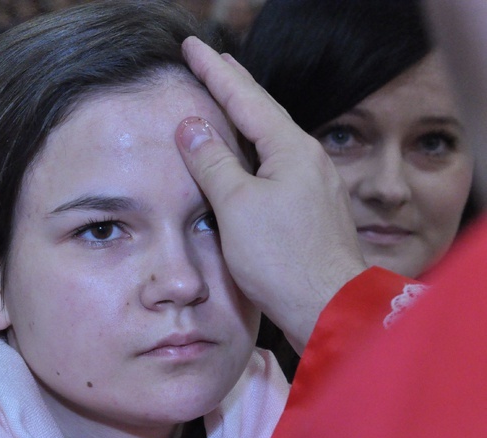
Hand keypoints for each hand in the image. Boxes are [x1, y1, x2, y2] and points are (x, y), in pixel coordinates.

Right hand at [176, 37, 367, 351]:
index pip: (245, 98)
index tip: (191, 46)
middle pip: (262, 111)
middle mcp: (306, 158)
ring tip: (223, 99)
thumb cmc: (283, 259)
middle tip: (209, 61)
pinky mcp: (309, 206)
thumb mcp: (237, 206)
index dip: (214, 71)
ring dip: (243, 117)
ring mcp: (312, 182)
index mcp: (290, 149)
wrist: (329, 306)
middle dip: (233, 85)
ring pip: (269, 139)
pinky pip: (274, 164)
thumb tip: (192, 126)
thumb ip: (213, 162)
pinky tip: (243, 155)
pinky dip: (251, 150)